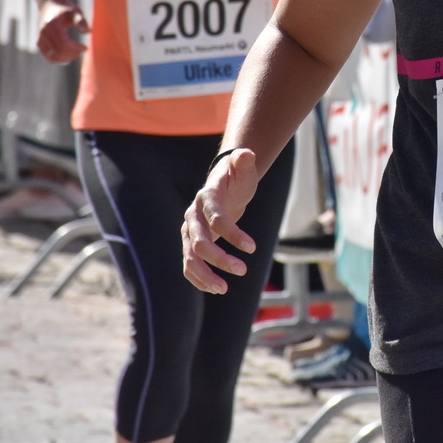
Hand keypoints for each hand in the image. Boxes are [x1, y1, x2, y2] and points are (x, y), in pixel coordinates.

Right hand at [35, 0, 89, 62]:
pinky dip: (58, 59)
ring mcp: (40, 37)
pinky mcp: (39, 42)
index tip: (85, 47)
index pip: (64, 43)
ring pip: (52, 56)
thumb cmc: (66, 9)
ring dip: (66, 59)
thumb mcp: (75, 12)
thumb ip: (81, 21)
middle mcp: (44, 32)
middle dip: (72, 54)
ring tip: (76, 54)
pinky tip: (68, 56)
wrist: (50, 5)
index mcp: (53, 25)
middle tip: (81, 51)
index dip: (75, 48)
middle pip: (58, 51)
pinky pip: (48, 55)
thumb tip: (87, 32)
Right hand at [183, 149, 261, 293]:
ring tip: (224, 289)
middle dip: (220, 259)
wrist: (223, 185)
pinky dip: (198, 279)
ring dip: (205, 275)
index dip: (232, 234)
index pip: (215, 219)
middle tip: (243, 270)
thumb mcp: (243, 168)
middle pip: (199, 243)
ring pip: (190, 258)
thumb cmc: (235, 177)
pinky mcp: (191, 243)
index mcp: (206, 198)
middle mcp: (193, 216)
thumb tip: (246, 154)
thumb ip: (244, 161)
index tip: (253, 248)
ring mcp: (189, 232)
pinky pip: (189, 265)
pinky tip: (215, 288)